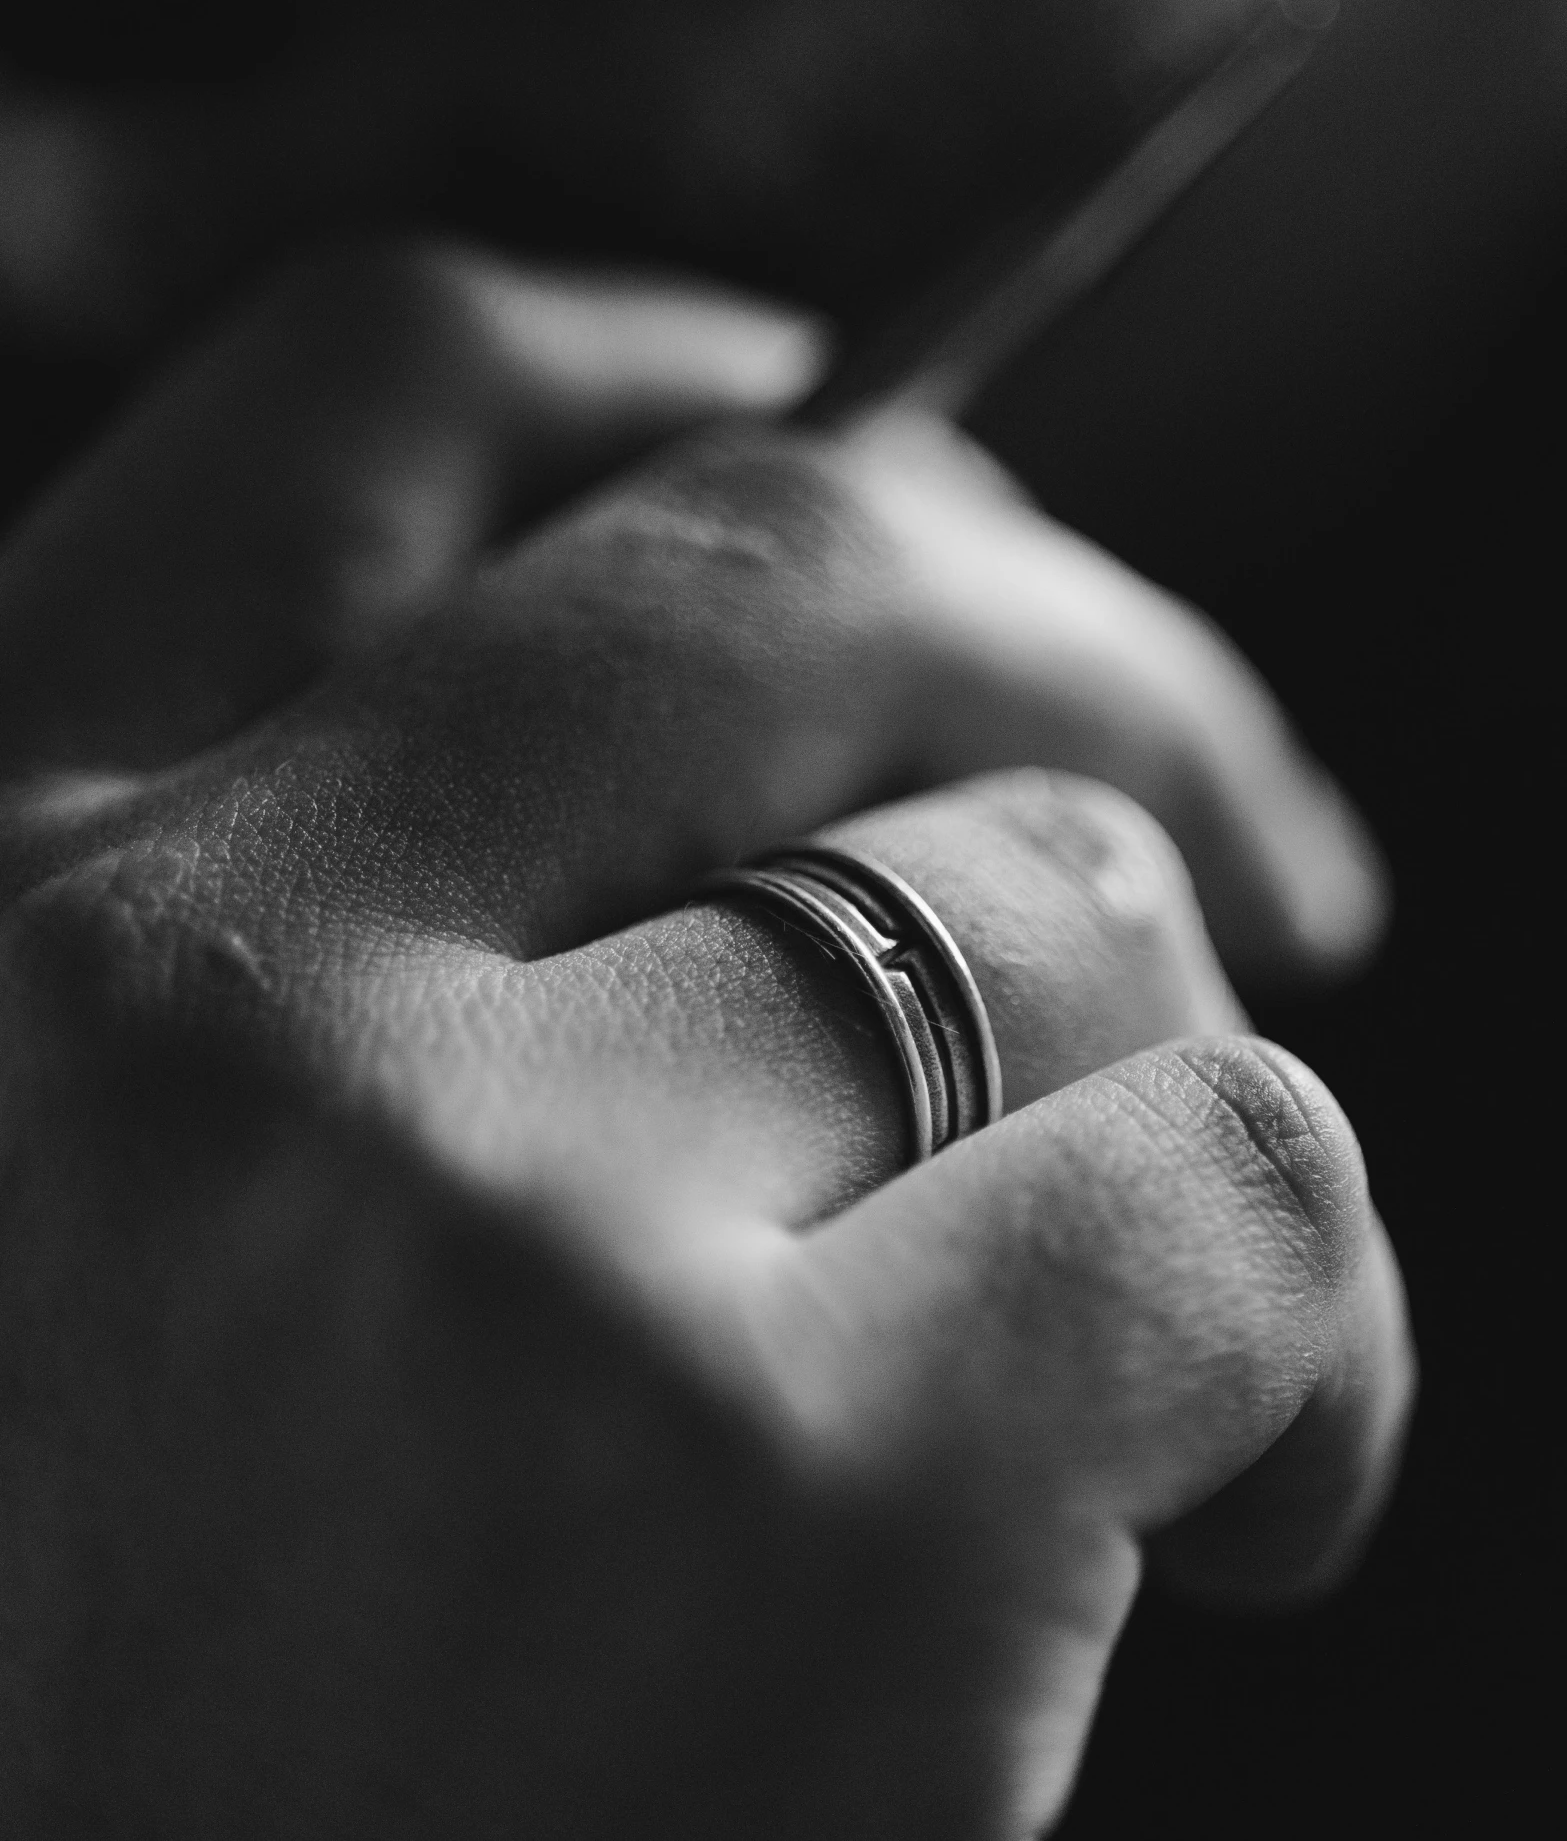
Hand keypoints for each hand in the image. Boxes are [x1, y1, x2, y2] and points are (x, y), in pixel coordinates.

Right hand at [0, 246, 1410, 1834]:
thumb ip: (298, 961)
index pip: (376, 403)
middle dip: (1077, 633)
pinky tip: (1243, 1509)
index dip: (639, 360)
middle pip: (800, 568)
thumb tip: (722, 800)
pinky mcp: (790, 1520)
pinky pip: (1233, 1196)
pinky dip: (1312, 1328)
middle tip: (1232, 804)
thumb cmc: (73, 1710)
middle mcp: (194, 981)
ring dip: (1190, 1061)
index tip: (810, 403)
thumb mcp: (53, 1218)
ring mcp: (492, 1230)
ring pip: (1068, 890)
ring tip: (1180, 1324)